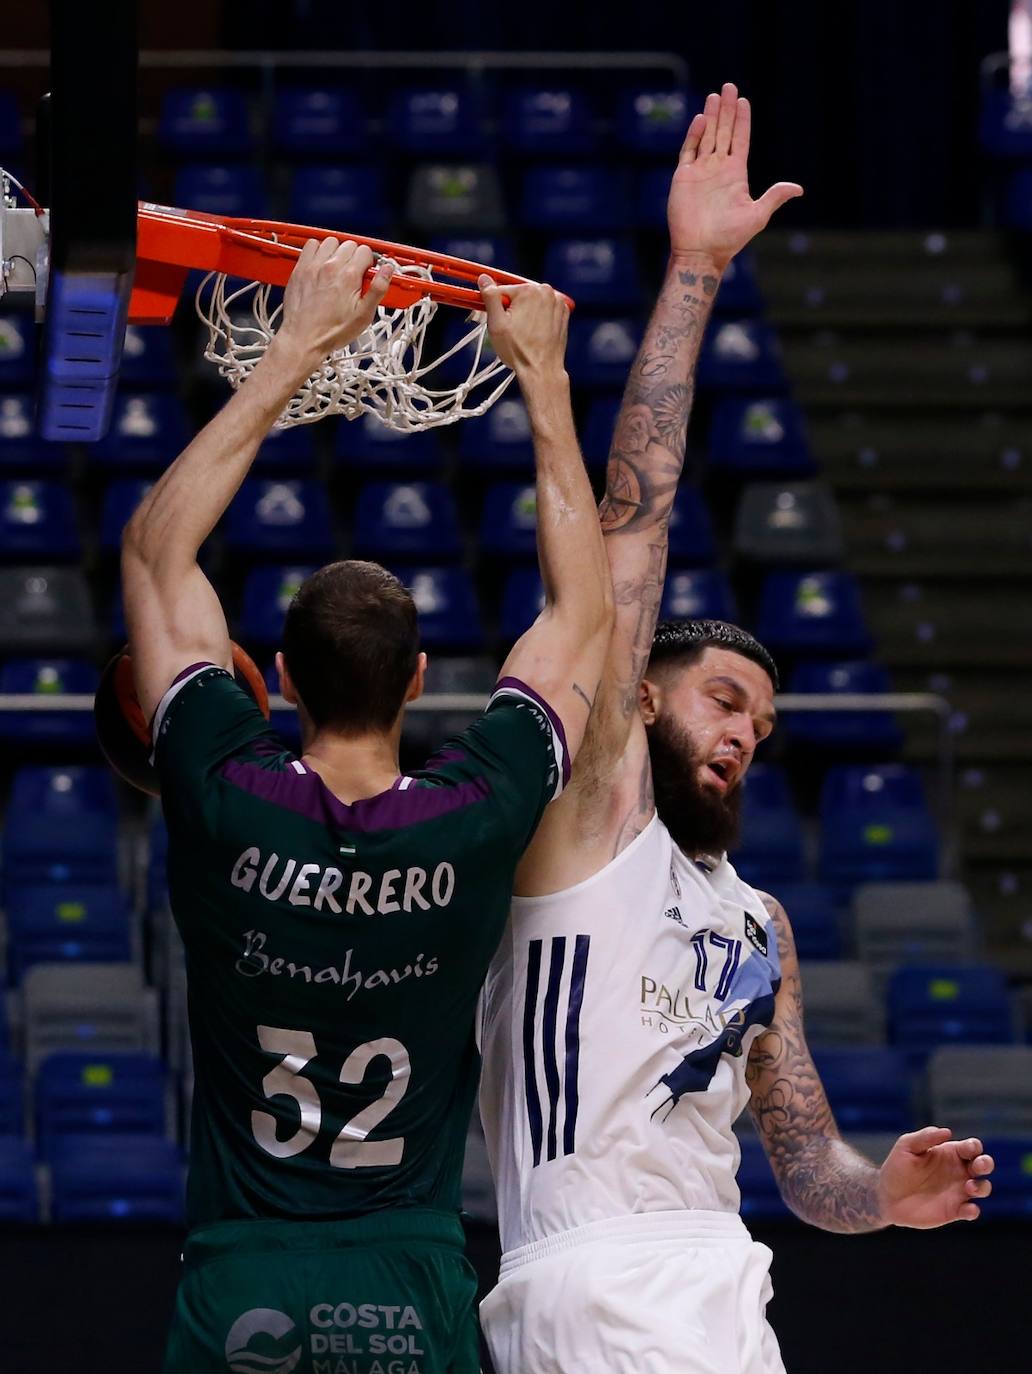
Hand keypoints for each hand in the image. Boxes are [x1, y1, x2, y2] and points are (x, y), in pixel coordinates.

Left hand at [278, 237, 394, 364]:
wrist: (304, 338)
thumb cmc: (331, 331)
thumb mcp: (363, 316)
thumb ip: (378, 289)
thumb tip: (388, 271)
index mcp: (349, 276)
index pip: (365, 251)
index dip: (369, 262)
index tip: (366, 273)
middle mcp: (331, 267)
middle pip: (349, 245)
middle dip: (354, 256)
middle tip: (353, 273)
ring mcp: (314, 266)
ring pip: (331, 242)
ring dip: (337, 251)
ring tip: (337, 268)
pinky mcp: (300, 268)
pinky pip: (310, 244)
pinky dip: (318, 249)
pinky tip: (321, 263)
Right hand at [478, 277, 569, 379]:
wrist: (541, 370)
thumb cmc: (518, 350)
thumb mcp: (497, 323)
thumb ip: (490, 297)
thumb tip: (484, 278)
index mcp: (529, 290)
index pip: (503, 291)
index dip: (496, 306)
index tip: (497, 320)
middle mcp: (546, 291)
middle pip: (519, 295)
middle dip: (512, 309)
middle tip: (511, 330)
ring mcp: (557, 302)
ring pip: (532, 302)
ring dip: (526, 313)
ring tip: (524, 333)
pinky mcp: (564, 313)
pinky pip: (545, 309)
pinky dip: (539, 317)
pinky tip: (536, 332)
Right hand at [668, 82, 802, 271]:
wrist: (701, 251)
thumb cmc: (729, 238)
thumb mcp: (757, 215)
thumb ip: (774, 197)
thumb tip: (798, 189)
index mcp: (736, 174)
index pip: (740, 140)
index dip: (742, 120)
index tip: (743, 100)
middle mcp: (718, 169)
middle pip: (723, 132)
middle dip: (726, 110)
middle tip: (728, 87)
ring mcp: (700, 172)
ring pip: (706, 136)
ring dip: (711, 116)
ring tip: (715, 96)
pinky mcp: (683, 178)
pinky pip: (689, 151)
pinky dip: (694, 135)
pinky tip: (701, 119)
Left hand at [877, 1127, 993, 1227]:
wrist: (886, 1196)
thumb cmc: (896, 1167)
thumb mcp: (906, 1147)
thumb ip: (925, 1137)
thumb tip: (947, 1131)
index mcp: (949, 1153)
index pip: (971, 1147)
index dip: (974, 1146)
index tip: (967, 1150)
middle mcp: (958, 1171)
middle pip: (983, 1165)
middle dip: (986, 1163)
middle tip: (978, 1166)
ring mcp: (958, 1191)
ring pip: (983, 1188)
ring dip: (982, 1187)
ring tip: (969, 1187)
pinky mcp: (954, 1211)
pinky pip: (971, 1211)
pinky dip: (974, 1211)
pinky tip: (967, 1209)